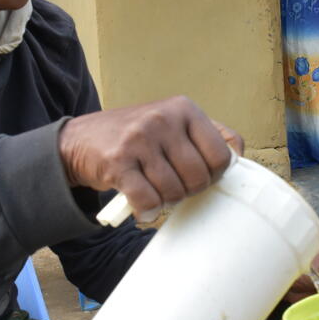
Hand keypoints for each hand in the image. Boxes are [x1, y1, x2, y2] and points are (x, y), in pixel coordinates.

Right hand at [59, 96, 242, 222]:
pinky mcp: (118, 162)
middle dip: (189, 190)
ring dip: (166, 201)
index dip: (215, 175)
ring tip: (155, 192)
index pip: (221, 154)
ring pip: (174, 191)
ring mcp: (139, 139)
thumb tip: (238, 156)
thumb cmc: (136, 137)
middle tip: (173, 186)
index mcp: (184, 108)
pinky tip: (142, 207)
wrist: (80, 140)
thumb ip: (208, 134)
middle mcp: (163, 119)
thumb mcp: (173, 122)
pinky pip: (148, 200)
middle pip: (199, 177)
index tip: (200, 176)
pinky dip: (147, 211)